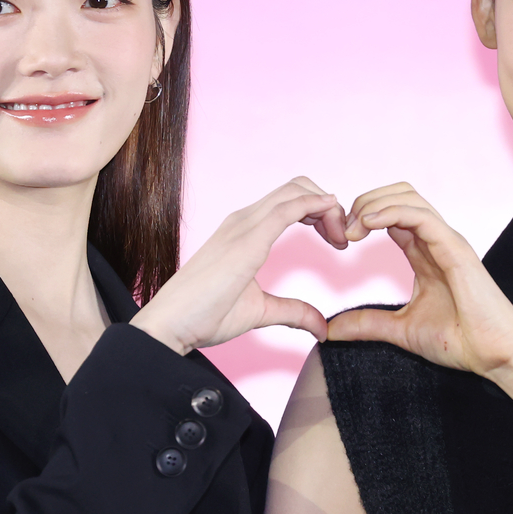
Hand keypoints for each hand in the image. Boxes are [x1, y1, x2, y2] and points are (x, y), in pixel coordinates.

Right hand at [131, 177, 348, 353]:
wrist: (170, 324)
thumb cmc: (202, 315)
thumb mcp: (259, 311)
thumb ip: (292, 312)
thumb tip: (320, 326)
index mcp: (245, 230)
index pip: (290, 201)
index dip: (319, 211)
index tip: (336, 240)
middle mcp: (244, 220)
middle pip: (297, 187)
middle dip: (327, 206)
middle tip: (342, 240)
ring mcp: (243, 225)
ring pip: (295, 190)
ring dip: (327, 206)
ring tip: (340, 238)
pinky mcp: (247, 239)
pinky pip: (288, 208)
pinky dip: (316, 205)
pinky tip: (332, 217)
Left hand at [327, 183, 512, 374]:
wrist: (495, 356)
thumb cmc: (460, 341)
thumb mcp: (400, 330)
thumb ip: (367, 324)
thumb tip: (330, 330)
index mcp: (424, 253)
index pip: (391, 214)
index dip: (362, 216)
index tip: (340, 238)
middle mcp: (435, 240)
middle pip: (397, 195)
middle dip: (365, 202)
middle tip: (343, 230)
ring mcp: (447, 241)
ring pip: (408, 197)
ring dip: (374, 204)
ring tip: (353, 227)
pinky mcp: (455, 248)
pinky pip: (422, 216)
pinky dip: (392, 211)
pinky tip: (369, 223)